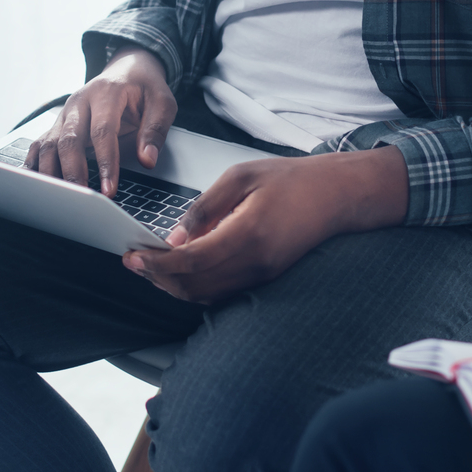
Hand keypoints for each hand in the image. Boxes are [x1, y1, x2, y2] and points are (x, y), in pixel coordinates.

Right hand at [29, 46, 175, 195]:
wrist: (127, 69)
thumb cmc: (143, 86)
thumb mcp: (162, 101)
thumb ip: (155, 130)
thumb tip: (148, 159)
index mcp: (106, 92)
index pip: (102, 131)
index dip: (105, 161)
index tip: (109, 189)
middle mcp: (79, 102)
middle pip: (69, 139)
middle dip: (74, 172)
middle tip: (83, 197)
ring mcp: (66, 113)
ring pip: (50, 143)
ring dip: (52, 172)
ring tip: (62, 197)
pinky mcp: (59, 124)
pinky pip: (41, 144)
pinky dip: (37, 164)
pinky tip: (40, 182)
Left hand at [123, 148, 408, 302]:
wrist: (337, 196)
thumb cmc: (292, 180)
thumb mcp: (242, 176)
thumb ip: (205, 207)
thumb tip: (175, 236)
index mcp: (248, 233)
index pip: (190, 261)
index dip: (157, 263)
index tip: (133, 256)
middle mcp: (255, 263)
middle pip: (194, 286)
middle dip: (158, 277)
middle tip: (135, 261)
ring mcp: (262, 275)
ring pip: (206, 295)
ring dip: (174, 285)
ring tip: (152, 266)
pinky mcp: (266, 278)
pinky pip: (222, 292)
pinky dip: (196, 287)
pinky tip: (181, 271)